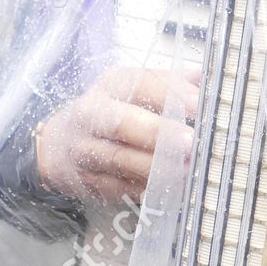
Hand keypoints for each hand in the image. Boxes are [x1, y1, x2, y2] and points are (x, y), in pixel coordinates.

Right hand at [35, 65, 200, 205]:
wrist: (59, 144)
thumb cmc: (111, 110)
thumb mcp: (135, 88)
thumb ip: (171, 82)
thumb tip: (207, 76)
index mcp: (111, 85)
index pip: (140, 84)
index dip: (170, 95)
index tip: (199, 105)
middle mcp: (92, 114)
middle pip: (121, 122)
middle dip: (158, 133)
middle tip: (190, 143)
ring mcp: (85, 149)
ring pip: (120, 159)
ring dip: (156, 167)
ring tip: (188, 169)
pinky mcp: (87, 180)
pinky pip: (119, 188)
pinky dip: (146, 189)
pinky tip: (172, 188)